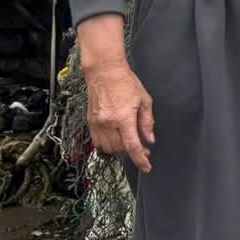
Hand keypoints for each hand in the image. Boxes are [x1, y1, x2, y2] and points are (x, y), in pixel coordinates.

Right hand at [84, 58, 155, 172]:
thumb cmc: (125, 83)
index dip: (140, 159)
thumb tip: (149, 139)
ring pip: (108, 148)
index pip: (132, 146)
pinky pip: (97, 142)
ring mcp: (97, 123)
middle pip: (119, 149)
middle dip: (132, 154)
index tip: (146, 167)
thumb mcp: (144, 100)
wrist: (104, 72)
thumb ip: (147, 122)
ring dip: (120, 151)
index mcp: (123, 118)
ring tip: (130, 146)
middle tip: (143, 150)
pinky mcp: (90, 122)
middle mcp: (108, 123)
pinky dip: (107, 146)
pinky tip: (116, 141)